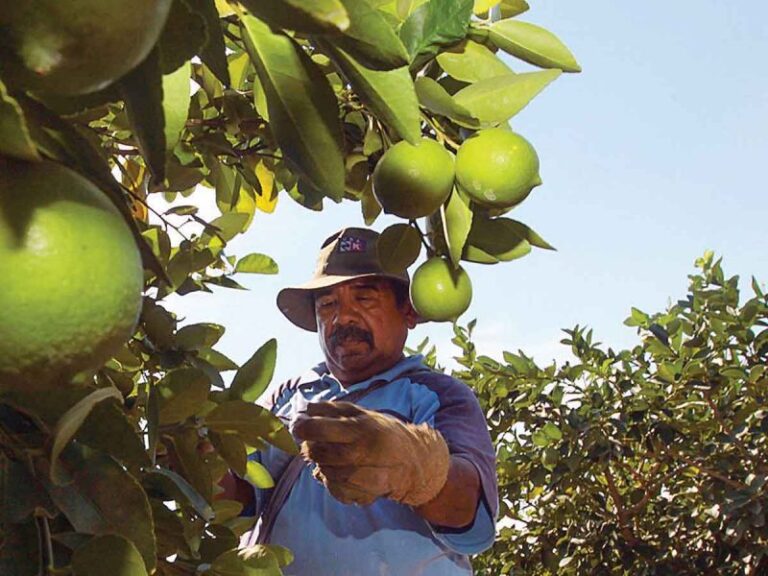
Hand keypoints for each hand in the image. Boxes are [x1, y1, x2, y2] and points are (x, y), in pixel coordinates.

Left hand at [292, 401, 449, 506]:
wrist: (414, 460)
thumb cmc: (382, 432)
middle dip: (311, 450)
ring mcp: (368, 475)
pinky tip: (338, 475)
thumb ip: (332, 409)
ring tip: (328, 459)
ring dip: (322, 467)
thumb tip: (304, 410)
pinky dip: (331, 484)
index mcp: (362, 427)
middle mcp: (366, 451)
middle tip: (310, 445)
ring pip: (328, 475)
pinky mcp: (368, 494)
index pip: (323, 428)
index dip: (304, 428)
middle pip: (323, 454)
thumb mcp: (361, 413)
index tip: (297, 427)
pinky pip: (338, 492)